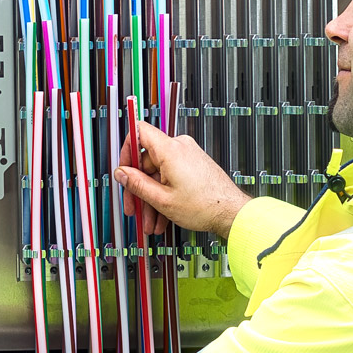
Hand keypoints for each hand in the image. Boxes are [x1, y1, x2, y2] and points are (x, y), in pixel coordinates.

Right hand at [113, 118, 249, 238]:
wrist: (231, 212)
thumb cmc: (205, 205)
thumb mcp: (162, 199)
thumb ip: (137, 184)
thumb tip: (122, 173)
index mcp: (170, 149)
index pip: (139, 132)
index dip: (126, 150)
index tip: (123, 169)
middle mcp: (180, 147)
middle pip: (147, 162)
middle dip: (139, 189)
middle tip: (135, 208)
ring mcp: (188, 156)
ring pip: (159, 174)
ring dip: (152, 198)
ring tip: (151, 220)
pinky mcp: (194, 165)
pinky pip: (171, 176)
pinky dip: (164, 194)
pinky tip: (162, 215)